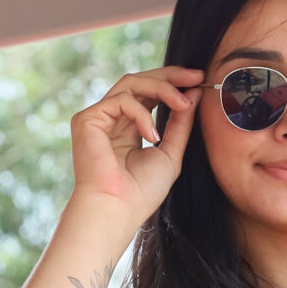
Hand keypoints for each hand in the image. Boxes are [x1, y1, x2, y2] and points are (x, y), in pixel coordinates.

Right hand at [69, 65, 201, 226]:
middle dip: (170, 76)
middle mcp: (111, 119)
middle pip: (140, 81)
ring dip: (162, 88)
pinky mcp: (87, 119)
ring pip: (131, 83)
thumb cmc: (141, 193)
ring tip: (183, 104)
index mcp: (128, 128)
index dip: (174, 83)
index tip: (199, 80)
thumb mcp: (170, 153)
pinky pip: (121, 100)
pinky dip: (142, 114)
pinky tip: (152, 136)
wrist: (117, 211)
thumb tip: (194, 94)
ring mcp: (98, 118)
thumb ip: (180, 124)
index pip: (150, 94)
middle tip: (196, 76)